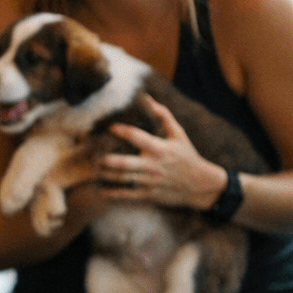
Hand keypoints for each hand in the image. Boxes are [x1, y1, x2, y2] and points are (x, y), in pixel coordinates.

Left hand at [100, 97, 223, 209]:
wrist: (201, 184)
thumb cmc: (187, 155)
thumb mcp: (178, 134)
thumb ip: (163, 116)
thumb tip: (147, 98)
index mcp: (160, 148)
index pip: (137, 137)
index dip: (121, 130)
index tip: (109, 127)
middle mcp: (153, 165)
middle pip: (123, 163)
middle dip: (105, 159)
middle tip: (91, 153)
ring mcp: (149, 181)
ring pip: (121, 178)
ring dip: (104, 174)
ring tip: (91, 167)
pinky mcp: (148, 194)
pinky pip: (126, 194)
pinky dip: (111, 193)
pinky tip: (100, 189)